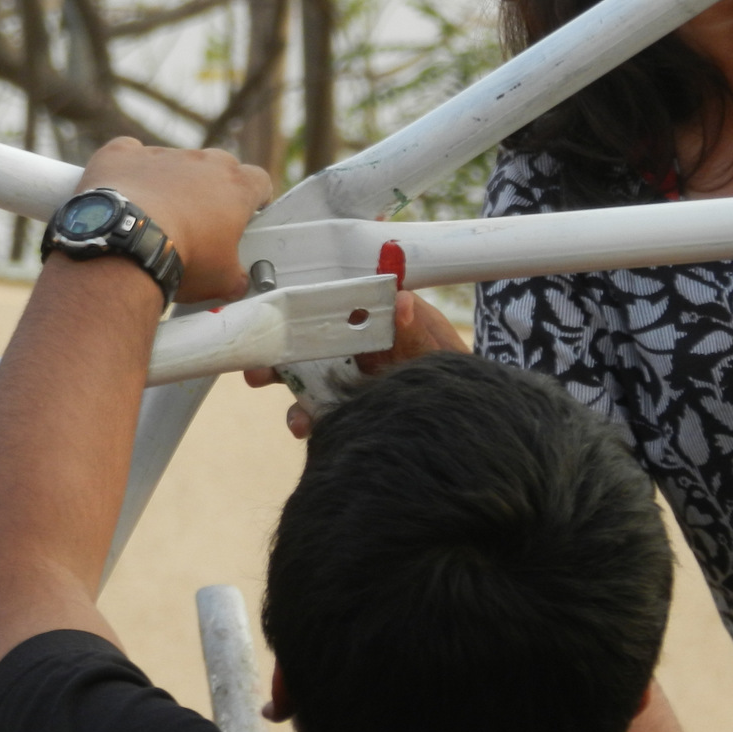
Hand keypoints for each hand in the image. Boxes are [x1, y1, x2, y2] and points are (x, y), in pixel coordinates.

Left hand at [78, 137, 271, 302]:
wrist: (125, 246)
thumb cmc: (182, 260)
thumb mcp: (221, 280)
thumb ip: (236, 276)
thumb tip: (236, 282)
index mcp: (236, 187)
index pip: (259, 181)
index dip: (254, 198)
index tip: (246, 214)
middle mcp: (202, 162)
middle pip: (217, 166)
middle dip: (212, 188)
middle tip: (200, 221)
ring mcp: (162, 154)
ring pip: (173, 162)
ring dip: (169, 182)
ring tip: (156, 217)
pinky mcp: (123, 154)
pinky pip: (130, 154)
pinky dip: (128, 170)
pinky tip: (124, 192)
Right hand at [248, 292, 469, 438]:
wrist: (473, 419)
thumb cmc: (457, 373)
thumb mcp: (440, 352)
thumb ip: (418, 332)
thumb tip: (402, 299)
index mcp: (375, 322)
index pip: (333, 308)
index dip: (302, 311)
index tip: (279, 318)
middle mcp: (357, 350)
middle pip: (309, 347)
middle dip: (281, 359)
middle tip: (259, 372)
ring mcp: (352, 382)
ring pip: (311, 385)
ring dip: (294, 399)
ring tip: (296, 421)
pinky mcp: (350, 412)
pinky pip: (323, 415)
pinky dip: (312, 423)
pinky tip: (310, 431)